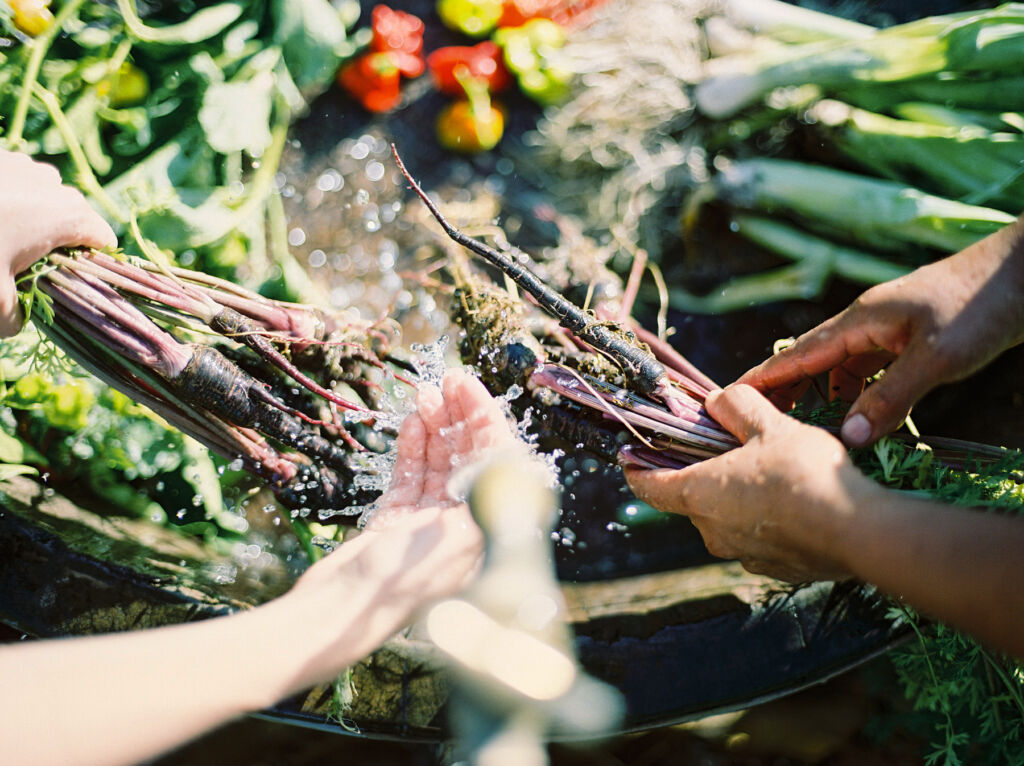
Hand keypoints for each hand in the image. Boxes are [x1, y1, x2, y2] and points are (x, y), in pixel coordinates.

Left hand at [0, 150, 116, 336]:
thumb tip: (17, 321)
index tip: (65, 283)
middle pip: (72, 218)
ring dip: (28, 219)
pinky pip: (11, 182)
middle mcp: (51, 183)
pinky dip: (2, 200)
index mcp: (66, 215)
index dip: (91, 266)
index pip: (103, 241)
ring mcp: (20, 163)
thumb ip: (16, 319)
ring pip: (41, 196)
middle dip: (54, 243)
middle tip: (21, 267)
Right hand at [295, 368, 514, 614]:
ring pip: (440, 462)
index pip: (496, 464)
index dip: (485, 422)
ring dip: (436, 425)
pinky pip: (411, 474)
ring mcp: (428, 522)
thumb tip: (511, 461)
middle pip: (470, 459)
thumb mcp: (455, 543)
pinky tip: (413, 420)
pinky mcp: (397, 521)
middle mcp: (462, 526)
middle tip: (449, 379)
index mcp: (485, 534)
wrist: (338, 612)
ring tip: (426, 393)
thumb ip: (485, 501)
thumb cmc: (398, 586)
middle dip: (462, 417)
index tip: (468, 388)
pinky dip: (413, 446)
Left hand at [624, 384, 879, 581]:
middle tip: (727, 449)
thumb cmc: (803, 474)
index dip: (637, 470)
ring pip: (729, 520)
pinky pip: (760, 539)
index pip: (650, 486)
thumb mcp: (768, 424)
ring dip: (739, 498)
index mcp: (699, 494)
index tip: (629, 459)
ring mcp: (745, 556)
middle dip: (705, 474)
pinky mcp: (777, 569)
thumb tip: (717, 401)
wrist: (859, 532)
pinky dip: (767, 521)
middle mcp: (713, 532)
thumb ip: (736, 406)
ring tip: (770, 472)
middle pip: (694, 499)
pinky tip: (796, 502)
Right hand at [738, 215, 1023, 445]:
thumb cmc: (979, 308)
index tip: (728, 400)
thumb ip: (890, 398)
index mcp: (859, 322)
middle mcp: (864, 323)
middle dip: (781, 390)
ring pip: (839, 367)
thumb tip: (848, 440)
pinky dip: (855, 392)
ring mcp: (886, 329)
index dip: (762, 379)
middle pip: (809, 360)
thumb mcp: (935, 358)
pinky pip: (866, 368)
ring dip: (820, 396)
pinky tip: (859, 414)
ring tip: (803, 429)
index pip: (797, 355)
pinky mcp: (908, 337)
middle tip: (754, 422)